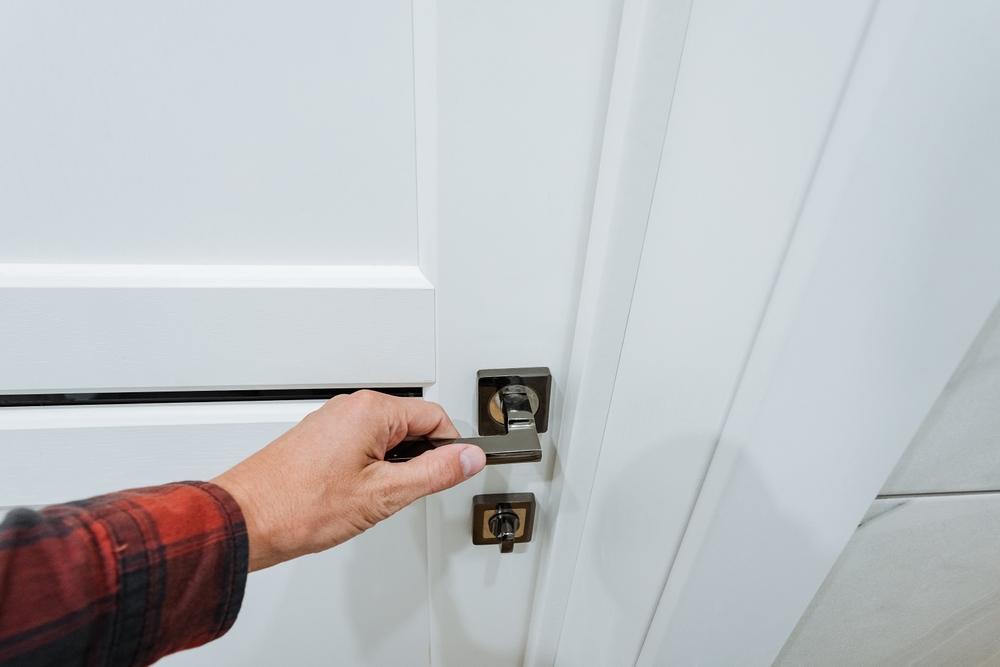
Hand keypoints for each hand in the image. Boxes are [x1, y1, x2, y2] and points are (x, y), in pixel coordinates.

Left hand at [211, 390, 485, 570]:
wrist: (244, 519)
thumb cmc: (299, 506)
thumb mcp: (384, 495)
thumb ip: (435, 473)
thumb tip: (470, 457)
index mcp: (371, 411)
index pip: (436, 418)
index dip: (450, 450)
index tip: (452, 474)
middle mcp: (351, 407)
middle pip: (411, 426)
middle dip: (417, 461)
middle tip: (401, 495)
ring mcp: (332, 422)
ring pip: (386, 439)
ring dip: (391, 468)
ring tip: (369, 500)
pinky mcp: (319, 439)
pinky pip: (361, 446)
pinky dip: (367, 470)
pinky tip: (350, 497)